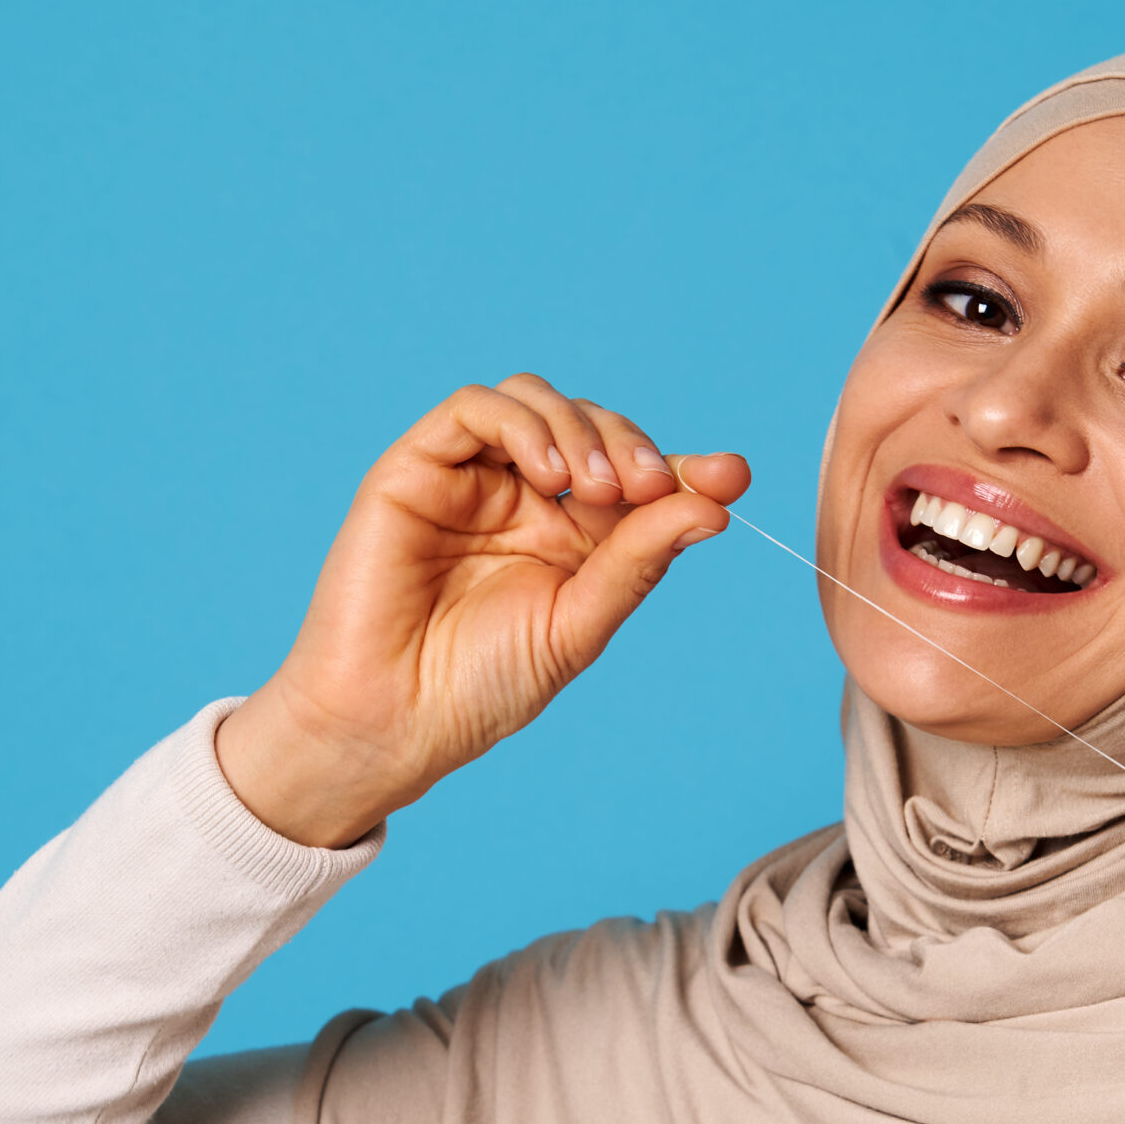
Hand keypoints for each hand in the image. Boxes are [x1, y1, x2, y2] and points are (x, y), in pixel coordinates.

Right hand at [215, 376, 749, 846]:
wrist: (393, 722)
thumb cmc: (480, 687)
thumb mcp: (580, 623)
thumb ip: (637, 559)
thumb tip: (714, 505)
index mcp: (571, 538)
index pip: (635, 478)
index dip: (686, 468)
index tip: (731, 476)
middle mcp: (522, 499)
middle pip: (591, 426)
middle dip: (633, 445)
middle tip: (652, 487)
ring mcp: (470, 480)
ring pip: (535, 402)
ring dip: (581, 428)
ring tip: (601, 488)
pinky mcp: (416, 469)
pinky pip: (472, 410)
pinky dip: (521, 423)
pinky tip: (550, 473)